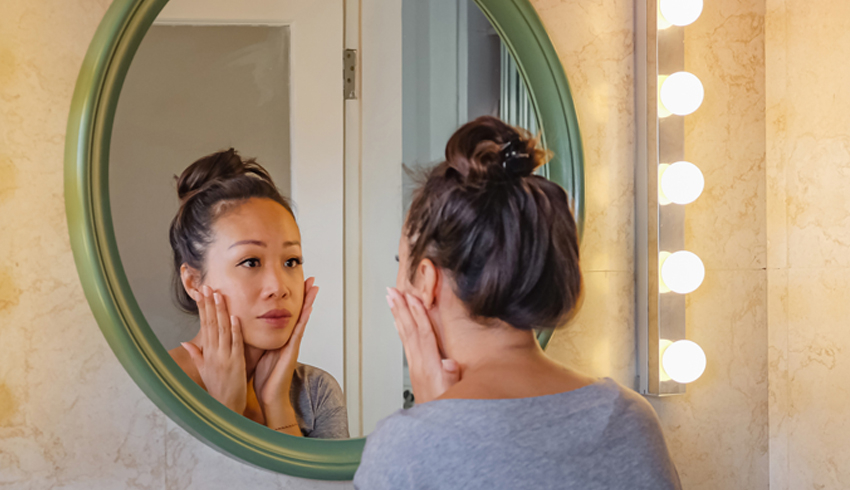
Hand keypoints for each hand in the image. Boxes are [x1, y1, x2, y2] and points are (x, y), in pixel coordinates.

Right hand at [181, 285, 246, 413]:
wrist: (225, 407)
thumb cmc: (216, 388)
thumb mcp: (203, 370)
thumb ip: (196, 354)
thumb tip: (185, 341)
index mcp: (207, 353)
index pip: (204, 325)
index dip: (203, 308)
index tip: (203, 293)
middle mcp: (214, 353)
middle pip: (211, 324)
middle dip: (210, 304)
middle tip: (209, 287)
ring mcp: (225, 357)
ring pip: (222, 330)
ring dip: (221, 312)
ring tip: (219, 295)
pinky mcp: (236, 362)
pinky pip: (235, 343)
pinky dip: (234, 329)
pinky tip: (234, 316)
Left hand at [253, 277, 318, 428]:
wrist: (270, 397)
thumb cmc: (264, 378)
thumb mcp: (259, 353)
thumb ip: (258, 340)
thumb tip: (246, 326)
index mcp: (281, 339)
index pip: (289, 314)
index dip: (294, 299)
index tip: (297, 284)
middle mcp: (289, 339)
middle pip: (299, 313)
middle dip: (305, 296)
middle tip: (310, 279)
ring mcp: (293, 345)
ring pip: (302, 319)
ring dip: (308, 302)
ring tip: (314, 287)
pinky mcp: (292, 352)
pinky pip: (299, 332)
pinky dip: (304, 320)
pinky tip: (308, 309)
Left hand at [387, 288, 459, 403]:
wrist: (435, 427)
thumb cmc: (449, 410)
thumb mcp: (456, 396)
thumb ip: (452, 379)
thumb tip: (449, 363)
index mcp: (429, 367)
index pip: (423, 335)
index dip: (418, 316)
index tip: (413, 298)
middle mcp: (419, 364)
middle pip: (409, 331)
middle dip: (401, 309)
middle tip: (392, 291)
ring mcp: (415, 366)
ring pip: (405, 335)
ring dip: (398, 315)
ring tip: (391, 299)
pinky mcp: (415, 369)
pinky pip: (406, 343)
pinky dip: (402, 329)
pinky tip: (398, 321)